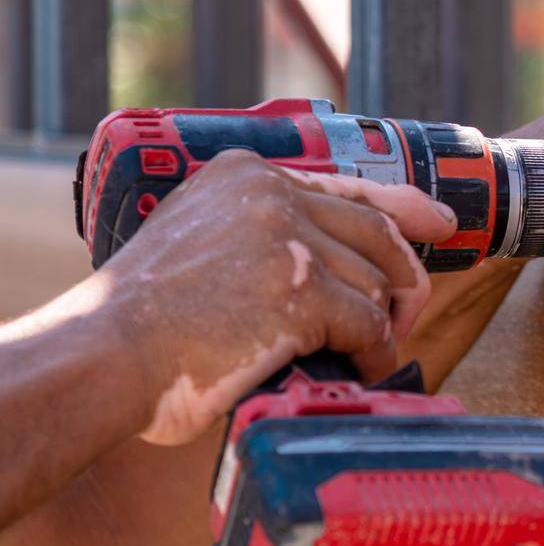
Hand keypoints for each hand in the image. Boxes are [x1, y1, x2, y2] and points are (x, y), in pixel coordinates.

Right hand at [99, 150, 456, 445]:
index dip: (405, 207)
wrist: (103, 356)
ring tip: (360, 355)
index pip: (347, 186)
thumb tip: (327, 263)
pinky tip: (360, 370)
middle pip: (377, 233)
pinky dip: (373, 355)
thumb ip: (254, 235)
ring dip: (377, 326)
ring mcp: (289, 238)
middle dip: (404, 278)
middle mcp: (271, 194)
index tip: (439, 222)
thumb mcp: (196, 242)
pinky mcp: (304, 288)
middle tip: (408, 316)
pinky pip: (369, 326)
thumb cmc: (140, 323)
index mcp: (244, 175)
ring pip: (373, 284)